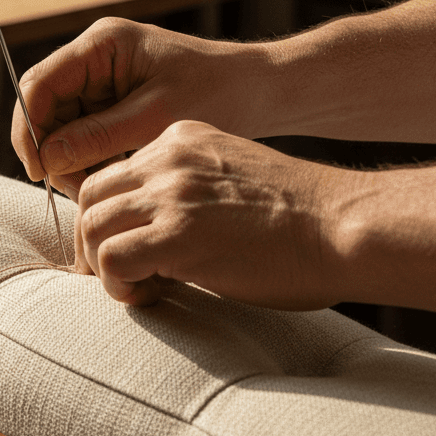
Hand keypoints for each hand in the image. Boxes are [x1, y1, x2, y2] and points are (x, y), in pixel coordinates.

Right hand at [13, 18, 272, 197]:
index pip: (38, 84)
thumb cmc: (218, 93)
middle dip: (50, 150)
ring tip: (96, 188)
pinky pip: (81, 134)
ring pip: (59, 126)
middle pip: (43, 107)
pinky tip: (110, 178)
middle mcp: (93, 58)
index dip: (29, 129)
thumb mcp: (156, 118)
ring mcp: (100, 81)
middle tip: (71, 188)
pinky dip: (87, 160)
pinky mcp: (111, 103)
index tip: (39, 171)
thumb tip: (48, 157)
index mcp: (101, 45)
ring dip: (69, 160)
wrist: (259, 92)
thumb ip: (98, 137)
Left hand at [74, 120, 353, 309]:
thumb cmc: (297, 219)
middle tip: (112, 274)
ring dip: (101, 265)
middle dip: (90, 240)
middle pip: (90, 196)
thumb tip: (141, 233)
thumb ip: (182, 192)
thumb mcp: (227, 182)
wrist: (345, 227)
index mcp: (179, 140)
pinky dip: (117, 284)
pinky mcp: (178, 234)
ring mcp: (171, 193)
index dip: (106, 217)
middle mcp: (168, 159)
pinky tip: (147, 295)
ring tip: (135, 287)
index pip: (111, 174)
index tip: (117, 249)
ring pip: (92, 226)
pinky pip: (111, 258)